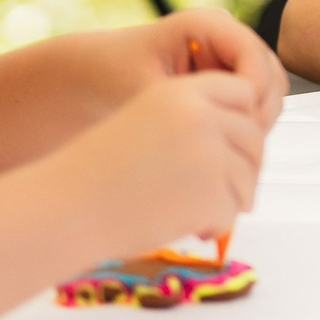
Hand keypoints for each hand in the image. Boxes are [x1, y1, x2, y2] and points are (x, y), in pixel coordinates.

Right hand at [42, 71, 273, 261]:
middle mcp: (200, 116)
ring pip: (247, 178)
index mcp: (181, 92)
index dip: (243, 121)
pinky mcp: (212, 193)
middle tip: (219, 192)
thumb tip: (252, 142)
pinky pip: (233, 211)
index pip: (243, 93)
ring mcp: (209, 154)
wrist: (66, 209)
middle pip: (254, 138)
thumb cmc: (100, 173)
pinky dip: (215, 224)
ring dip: (228, 200)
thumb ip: (196, 122)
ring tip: (189, 211)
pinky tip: (187, 227)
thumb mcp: (146, 124)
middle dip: (244, 168)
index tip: (232, 147)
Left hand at [45, 10, 288, 124]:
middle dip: (259, 109)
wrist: (94, 75)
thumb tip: (233, 125)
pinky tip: (222, 142)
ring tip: (227, 145)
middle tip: (236, 142)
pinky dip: (247, 123)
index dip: (253, 93)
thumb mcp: (146, 89)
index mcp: (208, 24)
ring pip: (269, 91)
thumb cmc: (112, 73)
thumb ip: (190, 105)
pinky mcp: (228, 78)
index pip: (255, 57)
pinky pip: (255, 103)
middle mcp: (226, 36)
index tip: (235, 126)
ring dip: (256, 119)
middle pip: (271, 74)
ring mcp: (229, 57)